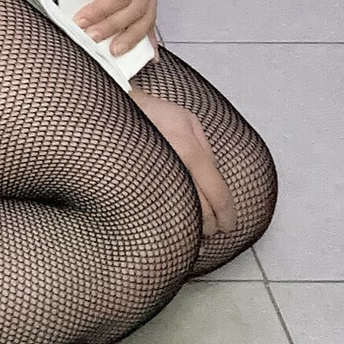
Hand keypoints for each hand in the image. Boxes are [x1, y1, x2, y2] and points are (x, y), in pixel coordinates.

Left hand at [73, 0, 158, 58]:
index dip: (102, 9)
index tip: (82, 20)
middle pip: (136, 7)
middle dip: (113, 26)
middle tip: (90, 38)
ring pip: (148, 14)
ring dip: (133, 36)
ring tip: (116, 51)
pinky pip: (151, 13)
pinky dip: (149, 33)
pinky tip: (149, 52)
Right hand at [128, 87, 237, 237]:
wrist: (114, 114)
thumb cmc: (150, 115)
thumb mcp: (188, 121)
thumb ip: (207, 151)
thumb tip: (216, 180)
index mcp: (187, 148)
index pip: (216, 191)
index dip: (226, 213)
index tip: (229, 223)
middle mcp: (171, 164)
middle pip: (200, 208)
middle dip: (211, 224)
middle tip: (215, 228)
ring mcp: (152, 176)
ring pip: (180, 213)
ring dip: (192, 226)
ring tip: (196, 228)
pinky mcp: (138, 185)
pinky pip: (159, 209)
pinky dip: (171, 219)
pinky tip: (175, 222)